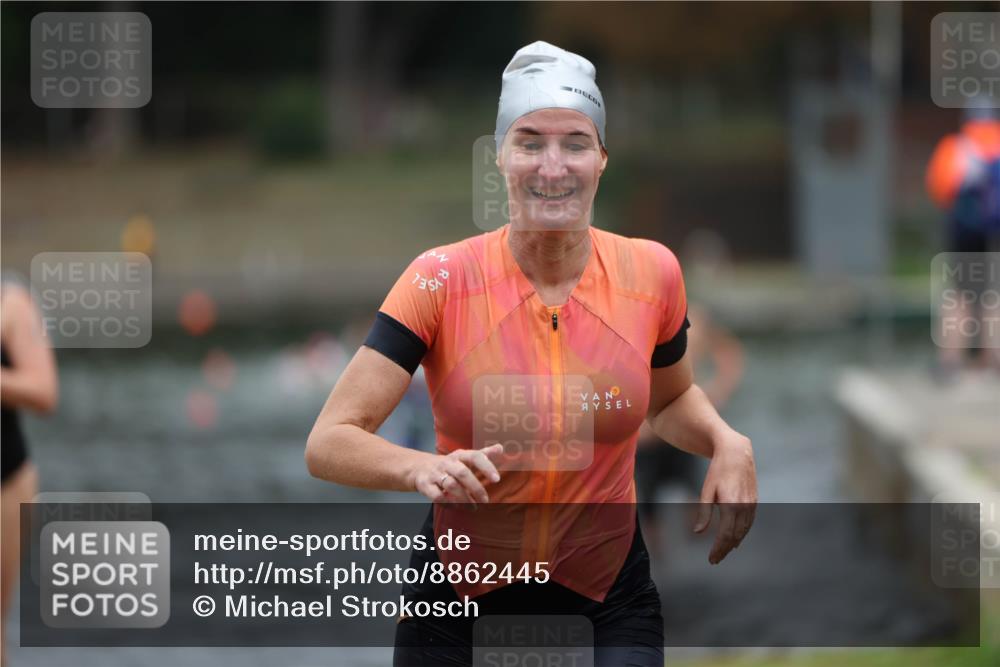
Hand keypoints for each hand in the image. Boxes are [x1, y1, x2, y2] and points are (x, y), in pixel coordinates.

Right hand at [411, 444, 504, 506]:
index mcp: (459, 455)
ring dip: (464, 498)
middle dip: (476, 488)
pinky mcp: (425, 485)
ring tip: (473, 507)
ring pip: (451, 485)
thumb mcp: (464, 458)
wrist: (419, 467)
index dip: (486, 467)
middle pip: (463, 473)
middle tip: (485, 500)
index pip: (475, 457)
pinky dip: (448, 503)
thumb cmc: (449, 465)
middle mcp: (447, 463)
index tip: (497, 479)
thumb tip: (500, 448)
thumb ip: (483, 455)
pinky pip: (437, 496)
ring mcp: (435, 474)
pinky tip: (456, 507)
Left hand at [693, 431, 756, 563]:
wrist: (737, 452)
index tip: (711, 559)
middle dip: (725, 549)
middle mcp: (744, 507)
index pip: (725, 535)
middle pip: (735, 536)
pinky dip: (742, 533)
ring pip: (744, 531)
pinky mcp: (754, 501)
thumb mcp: (707, 490)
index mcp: (731, 505)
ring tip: (723, 552)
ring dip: (734, 543)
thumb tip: (698, 532)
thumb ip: (704, 512)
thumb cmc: (717, 471)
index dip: (718, 549)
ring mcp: (751, 505)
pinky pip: (749, 523)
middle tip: (715, 560)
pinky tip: (736, 539)